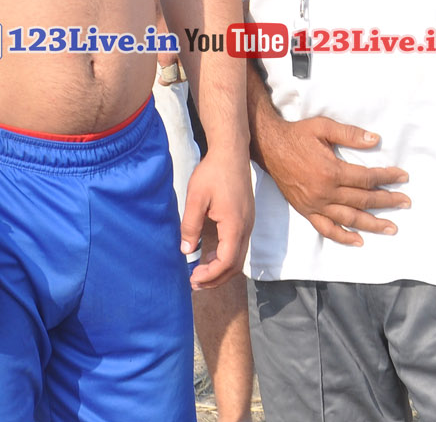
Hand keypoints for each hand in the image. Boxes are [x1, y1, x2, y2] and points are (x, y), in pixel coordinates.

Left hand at [180, 149, 253, 289]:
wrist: (230, 152)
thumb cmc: (213, 173)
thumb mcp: (196, 199)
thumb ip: (190, 226)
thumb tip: (186, 251)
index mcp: (234, 226)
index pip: (226, 262)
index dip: (210, 276)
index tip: (193, 278)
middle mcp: (246, 228)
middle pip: (235, 265)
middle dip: (216, 278)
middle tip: (195, 283)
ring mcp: (248, 223)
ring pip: (238, 257)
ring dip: (220, 269)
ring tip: (200, 273)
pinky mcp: (246, 218)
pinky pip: (238, 246)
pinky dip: (225, 257)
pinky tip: (210, 255)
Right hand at [252, 112, 407, 245]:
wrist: (269, 146)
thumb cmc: (298, 135)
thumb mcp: (324, 127)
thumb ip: (350, 134)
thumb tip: (375, 140)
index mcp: (332, 171)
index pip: (367, 178)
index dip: (387, 177)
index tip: (402, 176)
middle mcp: (325, 192)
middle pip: (363, 200)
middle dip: (387, 201)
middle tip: (405, 202)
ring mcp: (315, 204)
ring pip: (349, 219)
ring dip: (372, 224)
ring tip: (391, 228)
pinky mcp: (306, 210)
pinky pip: (326, 229)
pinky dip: (343, 237)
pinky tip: (359, 240)